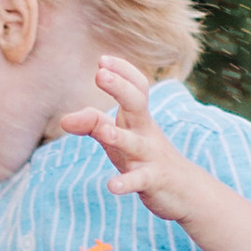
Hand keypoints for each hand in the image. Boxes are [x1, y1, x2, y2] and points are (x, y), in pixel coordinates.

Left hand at [54, 55, 192, 217]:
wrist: (186, 191)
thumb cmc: (145, 158)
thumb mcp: (119, 139)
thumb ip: (93, 125)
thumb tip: (63, 120)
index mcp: (138, 118)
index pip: (136, 87)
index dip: (122, 72)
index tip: (102, 60)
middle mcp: (145, 132)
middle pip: (136, 104)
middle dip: (119, 88)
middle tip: (100, 75)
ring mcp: (150, 156)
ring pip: (135, 143)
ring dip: (119, 137)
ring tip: (104, 132)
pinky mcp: (153, 181)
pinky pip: (139, 180)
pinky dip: (125, 183)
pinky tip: (111, 186)